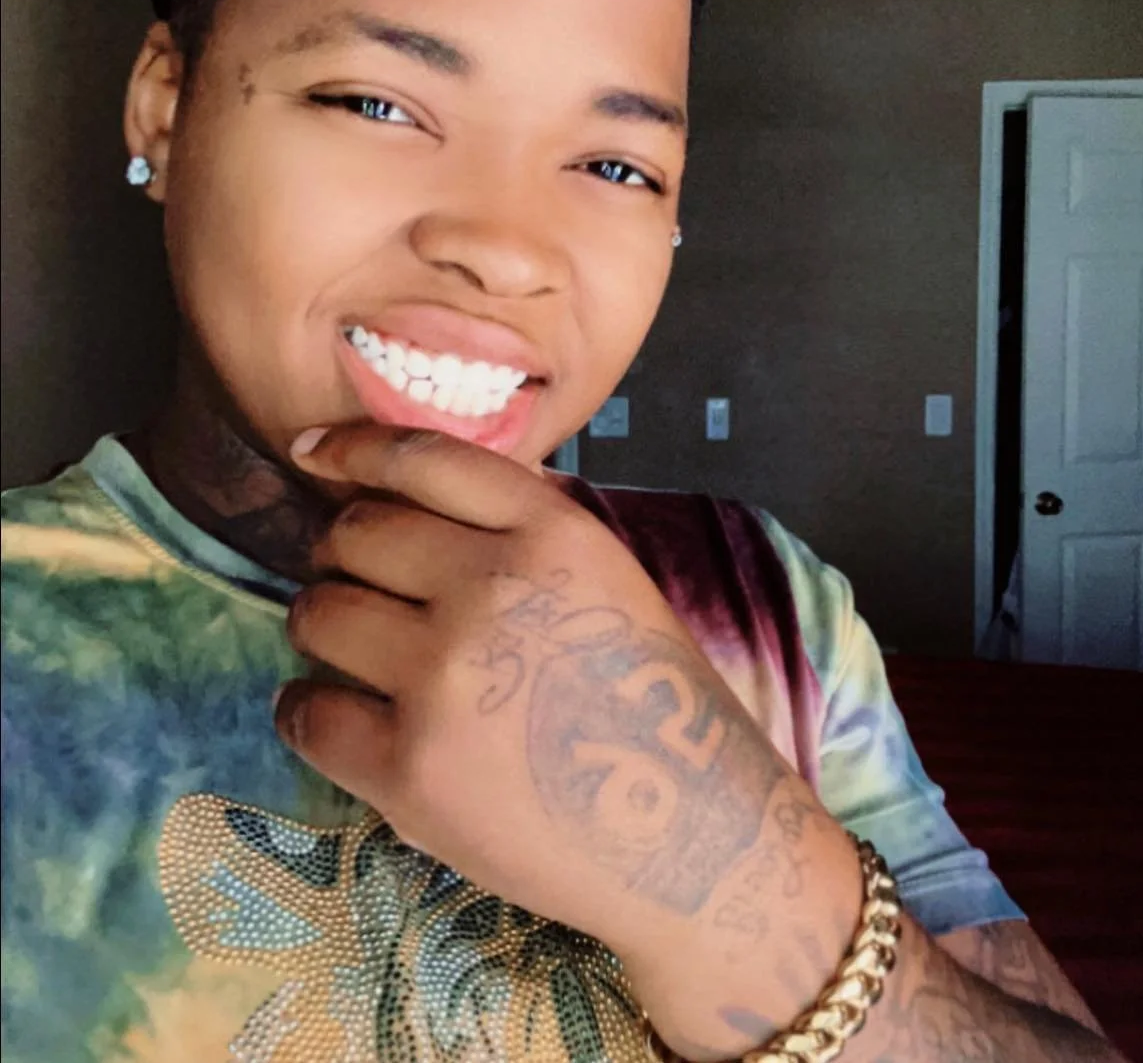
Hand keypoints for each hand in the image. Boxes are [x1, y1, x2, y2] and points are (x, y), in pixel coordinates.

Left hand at [277, 422, 784, 972]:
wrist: (692, 839)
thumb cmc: (651, 703)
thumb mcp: (607, 576)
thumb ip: (520, 526)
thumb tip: (410, 487)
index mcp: (552, 533)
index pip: (423, 458)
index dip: (353, 447)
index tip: (313, 454)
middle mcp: (492, 590)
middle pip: (355, 534)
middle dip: (341, 554)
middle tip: (357, 586)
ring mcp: (445, 680)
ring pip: (319, 615)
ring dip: (322, 627)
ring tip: (351, 653)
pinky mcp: (410, 770)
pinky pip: (306, 712)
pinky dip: (307, 709)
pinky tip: (333, 714)